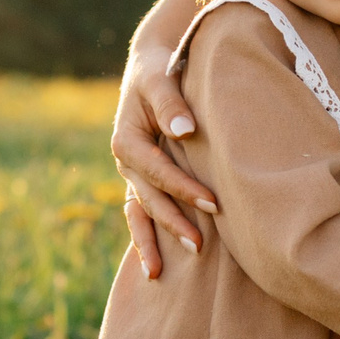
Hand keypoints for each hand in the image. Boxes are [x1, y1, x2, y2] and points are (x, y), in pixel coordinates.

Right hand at [112, 37, 219, 279]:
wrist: (150, 65)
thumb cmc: (159, 70)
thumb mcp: (159, 79)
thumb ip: (170, 104)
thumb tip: (185, 131)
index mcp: (126, 139)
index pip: (158, 171)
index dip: (184, 188)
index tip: (213, 203)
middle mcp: (125, 161)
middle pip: (149, 199)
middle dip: (172, 222)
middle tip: (199, 245)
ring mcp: (132, 174)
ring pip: (139, 213)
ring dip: (152, 240)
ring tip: (161, 272)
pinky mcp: (142, 179)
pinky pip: (140, 214)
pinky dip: (144, 239)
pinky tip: (154, 268)